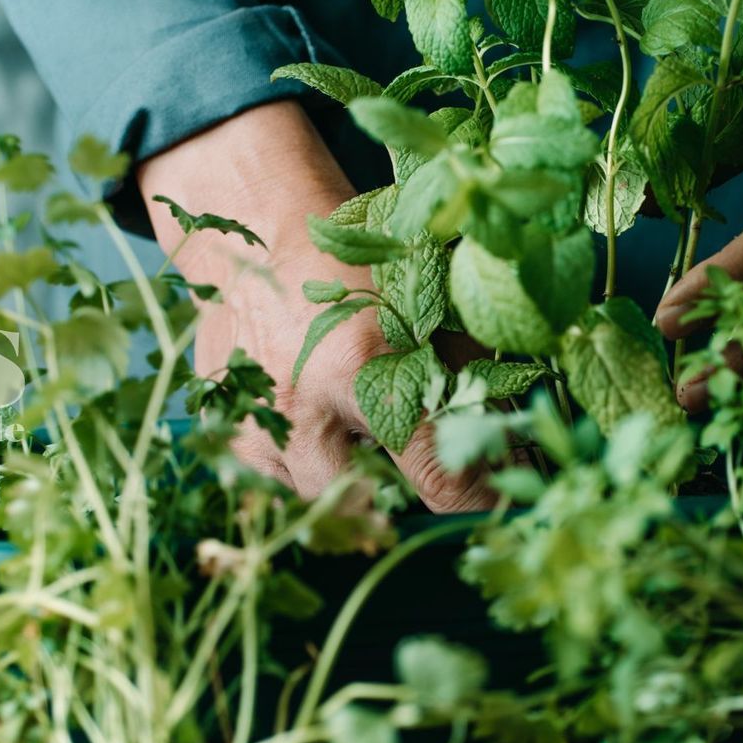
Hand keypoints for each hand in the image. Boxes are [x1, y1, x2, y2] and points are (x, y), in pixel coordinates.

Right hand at [140, 102, 492, 510]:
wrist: (258, 236)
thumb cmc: (354, 269)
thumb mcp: (425, 311)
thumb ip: (469, 381)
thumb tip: (511, 448)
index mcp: (363, 366)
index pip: (436, 475)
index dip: (477, 499)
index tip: (498, 501)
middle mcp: (304, 407)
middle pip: (372, 506)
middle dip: (408, 499)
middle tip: (430, 475)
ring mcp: (259, 426)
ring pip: (321, 503)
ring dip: (354, 488)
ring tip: (369, 444)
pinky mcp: (230, 434)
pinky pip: (279, 489)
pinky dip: (310, 474)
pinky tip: (323, 436)